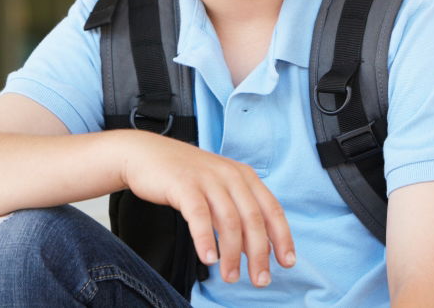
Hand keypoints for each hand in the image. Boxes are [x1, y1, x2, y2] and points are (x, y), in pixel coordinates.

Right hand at [118, 130, 295, 287]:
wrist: (147, 154)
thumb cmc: (185, 176)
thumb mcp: (219, 189)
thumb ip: (236, 214)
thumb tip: (250, 251)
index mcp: (245, 176)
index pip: (272, 209)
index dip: (282, 237)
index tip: (287, 262)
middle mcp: (231, 176)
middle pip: (253, 219)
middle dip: (259, 253)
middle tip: (260, 280)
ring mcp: (208, 179)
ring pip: (229, 220)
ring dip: (232, 254)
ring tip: (230, 277)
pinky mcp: (184, 184)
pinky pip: (199, 215)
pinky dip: (205, 239)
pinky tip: (208, 259)